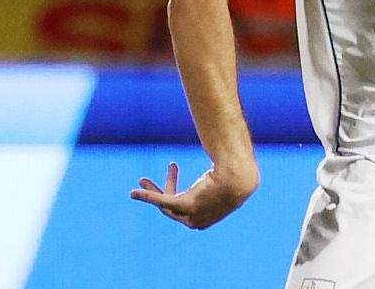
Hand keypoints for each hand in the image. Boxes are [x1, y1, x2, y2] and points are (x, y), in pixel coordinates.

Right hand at [130, 161, 257, 229]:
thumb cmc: (236, 173)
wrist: (240, 176)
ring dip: (151, 193)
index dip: (175, 191)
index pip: (185, 207)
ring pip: (165, 204)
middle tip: (146, 179)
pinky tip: (135, 192)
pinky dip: (148, 196)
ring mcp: (193, 215)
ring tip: (141, 180)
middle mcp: (199, 221)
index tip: (172, 169)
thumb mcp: (226, 176)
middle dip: (159, 192)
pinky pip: (162, 201)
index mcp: (208, 217)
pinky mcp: (187, 206)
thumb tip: (224, 153)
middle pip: (172, 207)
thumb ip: (221, 173)